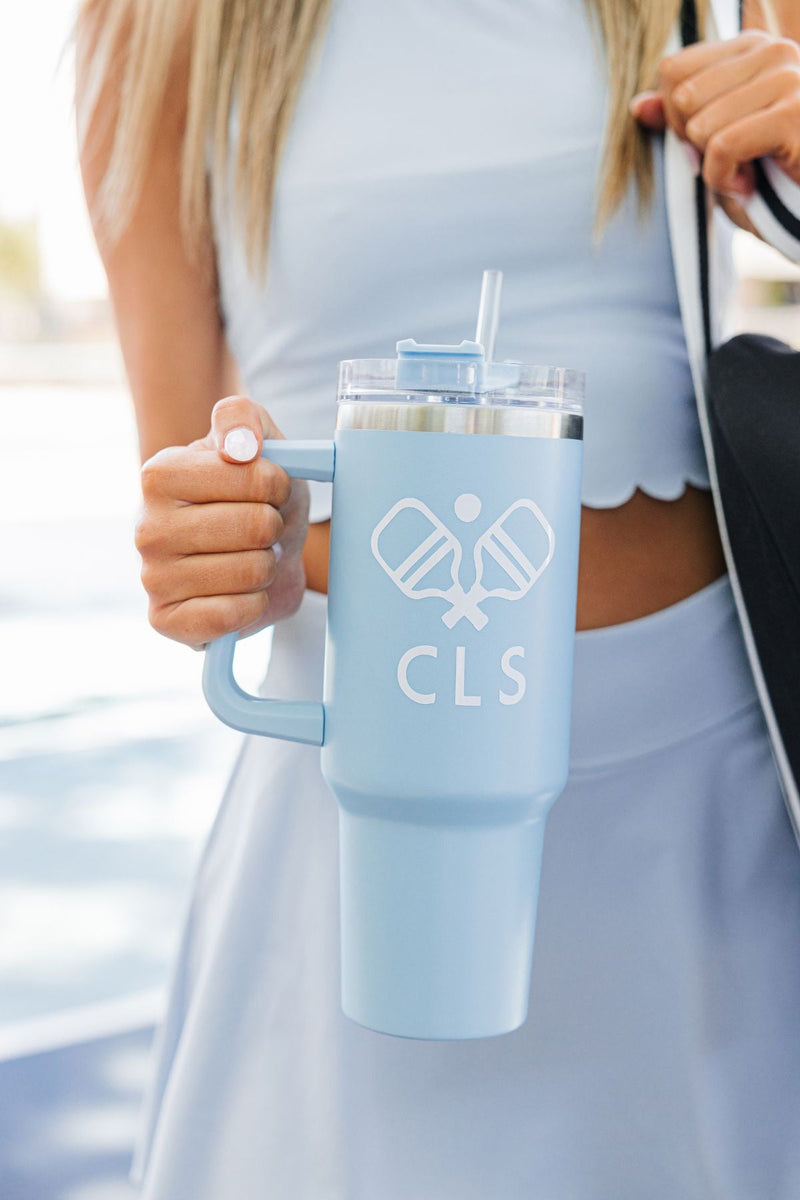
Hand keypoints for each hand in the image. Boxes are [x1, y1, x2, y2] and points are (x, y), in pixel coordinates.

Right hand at [135, 396, 309, 648]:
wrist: (263, 554)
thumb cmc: (257, 496)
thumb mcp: (257, 439)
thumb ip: (243, 418)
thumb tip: (240, 446)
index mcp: (159, 474)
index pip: (252, 477)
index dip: (278, 484)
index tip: (270, 488)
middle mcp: (146, 527)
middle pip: (255, 527)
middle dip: (275, 528)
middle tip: (262, 529)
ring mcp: (152, 578)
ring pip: (250, 572)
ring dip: (266, 567)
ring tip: (250, 558)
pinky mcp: (166, 622)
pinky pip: (235, 616)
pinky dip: (254, 604)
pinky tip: (241, 593)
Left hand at [632, 30, 799, 197]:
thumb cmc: (766, 180)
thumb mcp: (714, 146)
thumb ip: (679, 120)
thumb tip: (637, 107)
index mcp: (750, 50)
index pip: (673, 70)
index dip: (674, 118)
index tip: (706, 144)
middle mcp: (772, 53)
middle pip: (682, 97)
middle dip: (692, 144)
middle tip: (726, 163)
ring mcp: (787, 79)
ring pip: (700, 126)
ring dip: (713, 167)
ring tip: (745, 174)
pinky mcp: (793, 115)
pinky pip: (723, 147)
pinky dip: (724, 179)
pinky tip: (748, 186)